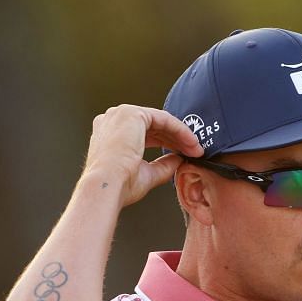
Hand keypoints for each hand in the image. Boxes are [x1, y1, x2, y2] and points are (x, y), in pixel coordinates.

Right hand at [82, 105, 204, 206]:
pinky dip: (180, 130)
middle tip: (193, 151)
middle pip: (153, 125)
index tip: (182, 153)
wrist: (107, 186)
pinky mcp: (132, 114)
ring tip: (194, 149)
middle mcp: (113, 121)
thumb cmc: (117, 185)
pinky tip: (190, 142)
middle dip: (176, 139)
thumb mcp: (145, 174)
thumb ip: (162, 166)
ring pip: (160, 121)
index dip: (165, 143)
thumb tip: (177, 160)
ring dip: (180, 135)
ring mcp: (120, 115)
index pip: (144, 134)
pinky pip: (163, 119)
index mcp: (110, 134)